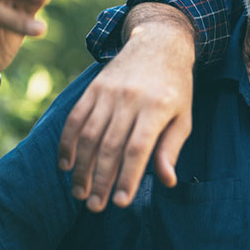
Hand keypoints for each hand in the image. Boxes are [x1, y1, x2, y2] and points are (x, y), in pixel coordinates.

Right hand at [56, 3, 194, 211]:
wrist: (158, 43)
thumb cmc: (174, 88)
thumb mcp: (183, 117)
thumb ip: (172, 149)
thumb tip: (167, 181)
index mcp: (157, 107)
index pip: (138, 148)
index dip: (127, 177)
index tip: (121, 203)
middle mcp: (130, 99)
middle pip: (110, 145)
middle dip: (100, 179)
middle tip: (94, 206)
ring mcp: (108, 92)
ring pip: (88, 135)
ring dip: (81, 167)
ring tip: (79, 193)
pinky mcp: (93, 88)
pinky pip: (75, 118)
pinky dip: (67, 143)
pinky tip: (65, 165)